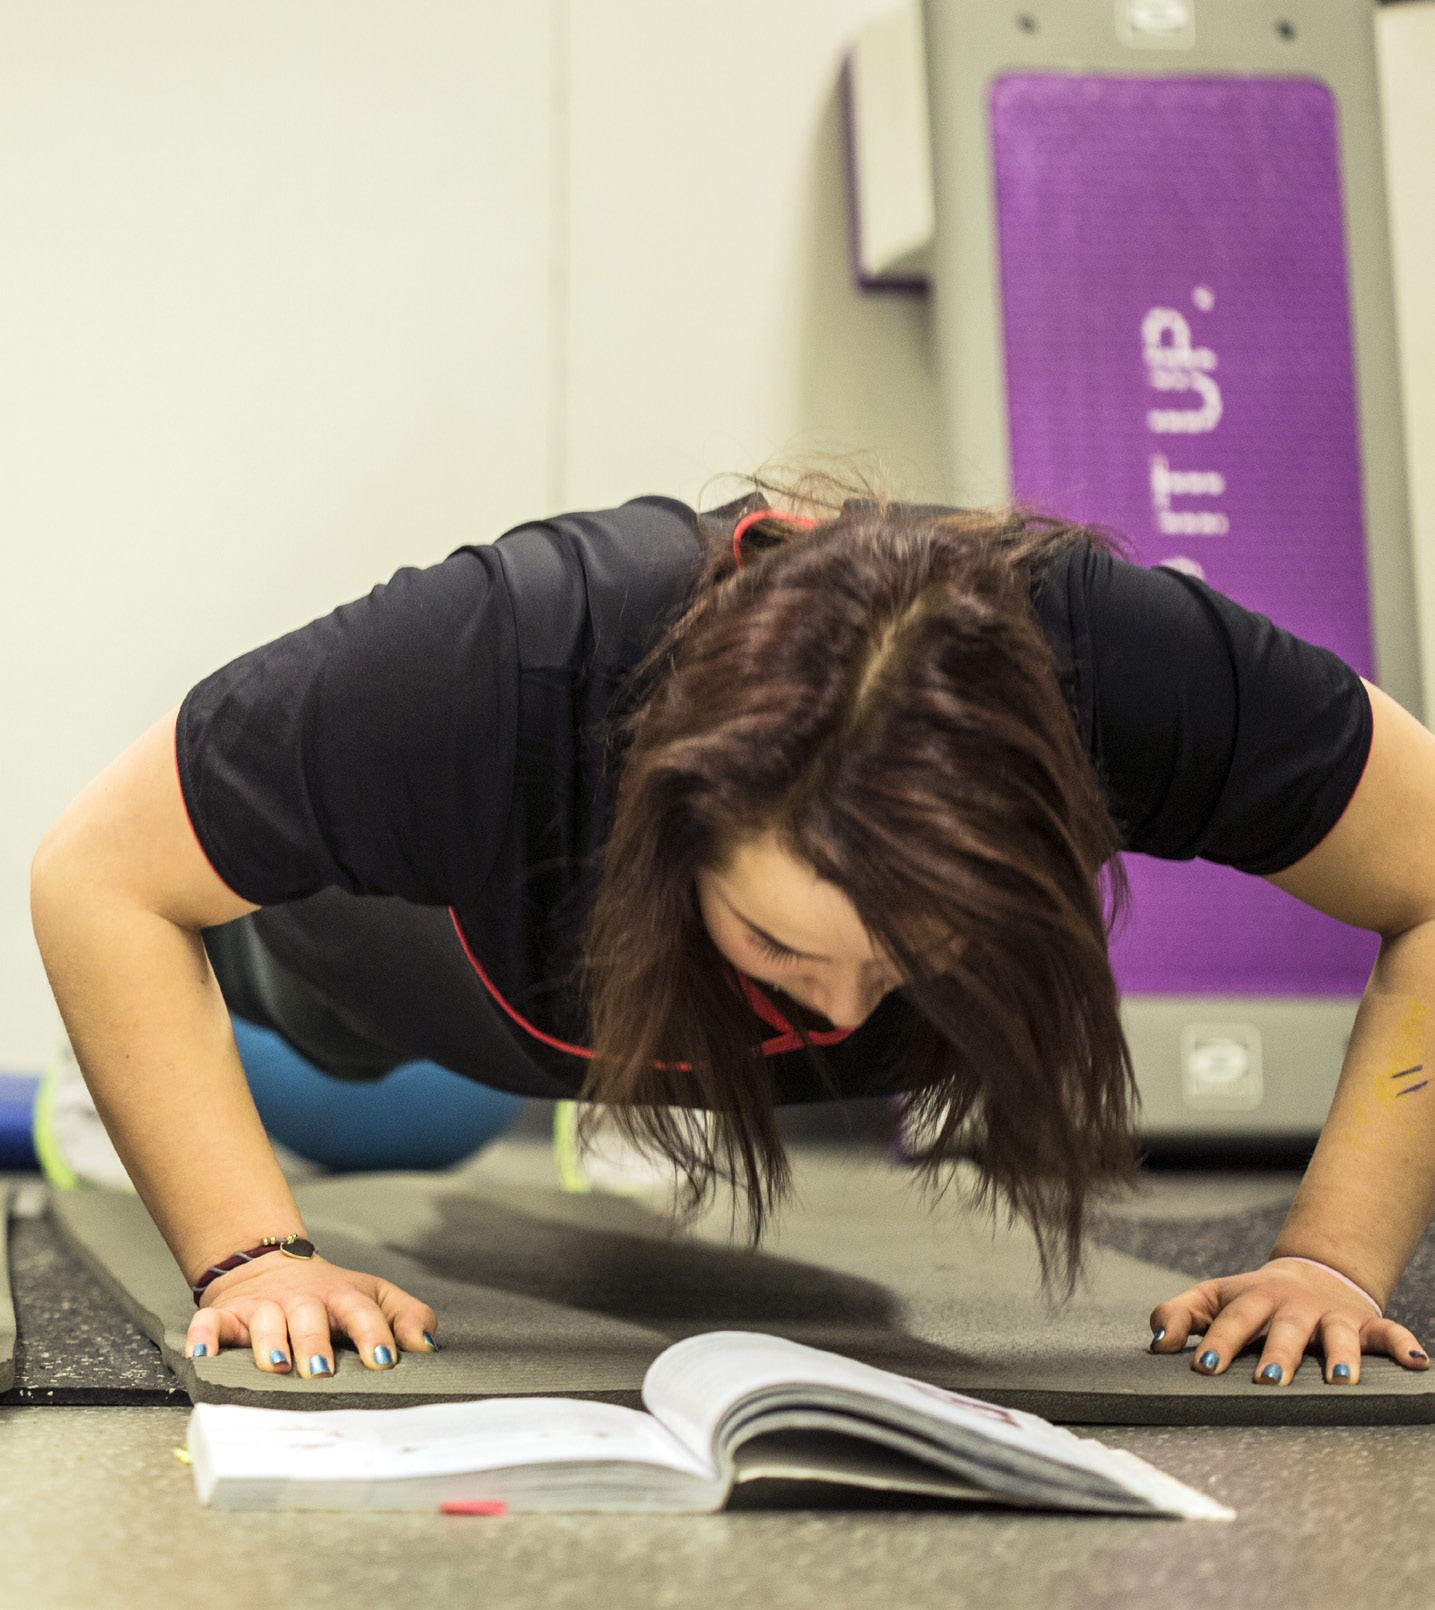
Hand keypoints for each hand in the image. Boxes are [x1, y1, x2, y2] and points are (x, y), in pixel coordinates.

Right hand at [184, 1254, 437, 1377]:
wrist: (273, 1268)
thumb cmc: (332, 1297)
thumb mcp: (376, 1298)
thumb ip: (409, 1317)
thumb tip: (429, 1346)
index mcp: (344, 1297)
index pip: (363, 1312)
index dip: (374, 1335)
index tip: (384, 1361)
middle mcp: (303, 1301)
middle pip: (310, 1316)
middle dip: (316, 1342)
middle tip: (322, 1371)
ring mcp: (264, 1307)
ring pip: (264, 1320)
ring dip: (269, 1342)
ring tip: (276, 1366)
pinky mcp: (227, 1315)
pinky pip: (210, 1323)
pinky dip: (203, 1336)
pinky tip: (202, 1354)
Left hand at [1149, 1260, 1429, 1385]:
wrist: (1311, 1272)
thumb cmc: (1252, 1299)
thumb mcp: (1212, 1298)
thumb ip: (1178, 1315)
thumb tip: (1157, 1342)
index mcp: (1252, 1299)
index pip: (1231, 1320)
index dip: (1217, 1342)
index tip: (1202, 1367)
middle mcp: (1293, 1306)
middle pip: (1284, 1328)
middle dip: (1277, 1353)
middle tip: (1268, 1380)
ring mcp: (1331, 1315)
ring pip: (1338, 1334)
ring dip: (1339, 1356)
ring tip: (1339, 1381)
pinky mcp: (1364, 1323)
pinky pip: (1389, 1334)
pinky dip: (1403, 1345)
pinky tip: (1417, 1363)